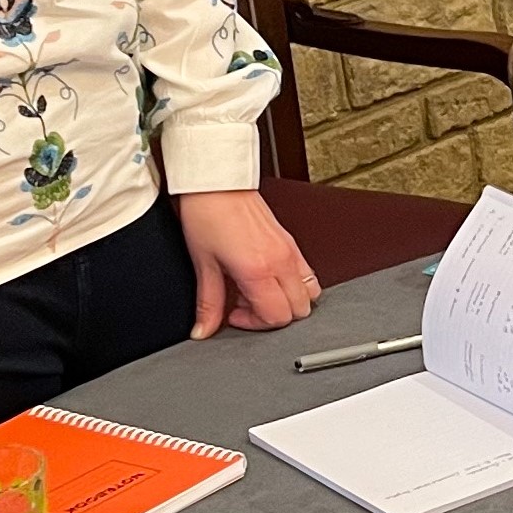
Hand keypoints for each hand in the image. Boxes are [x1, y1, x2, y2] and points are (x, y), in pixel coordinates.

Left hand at [176, 189, 317, 336]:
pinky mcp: (291, 242)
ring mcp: (290, 251)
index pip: (278, 317)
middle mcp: (281, 261)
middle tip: (245, 302)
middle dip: (273, 314)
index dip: (256, 324)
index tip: (235, 313)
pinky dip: (293, 285)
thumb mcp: (203, 264)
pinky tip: (268, 277)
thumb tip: (203, 330)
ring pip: (310, 294)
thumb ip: (208, 303)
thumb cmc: (207, 214)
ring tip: (258, 291)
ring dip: (288, 301)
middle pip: (299, 310)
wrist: (217, 182)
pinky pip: (307, 275)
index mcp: (259, 270)